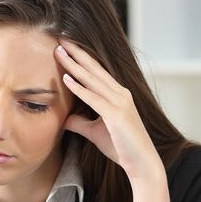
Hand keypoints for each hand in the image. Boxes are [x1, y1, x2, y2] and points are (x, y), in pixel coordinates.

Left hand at [56, 40, 169, 201]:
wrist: (141, 163)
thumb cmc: (121, 147)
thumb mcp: (95, 132)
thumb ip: (80, 123)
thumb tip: (64, 119)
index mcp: (117, 95)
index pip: (96, 72)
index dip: (81, 58)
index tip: (65, 46)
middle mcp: (120, 94)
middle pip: (94, 69)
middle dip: (76, 53)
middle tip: (60, 38)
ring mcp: (119, 103)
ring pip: (92, 80)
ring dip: (74, 65)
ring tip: (59, 51)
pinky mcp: (116, 115)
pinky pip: (94, 99)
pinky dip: (80, 88)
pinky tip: (67, 79)